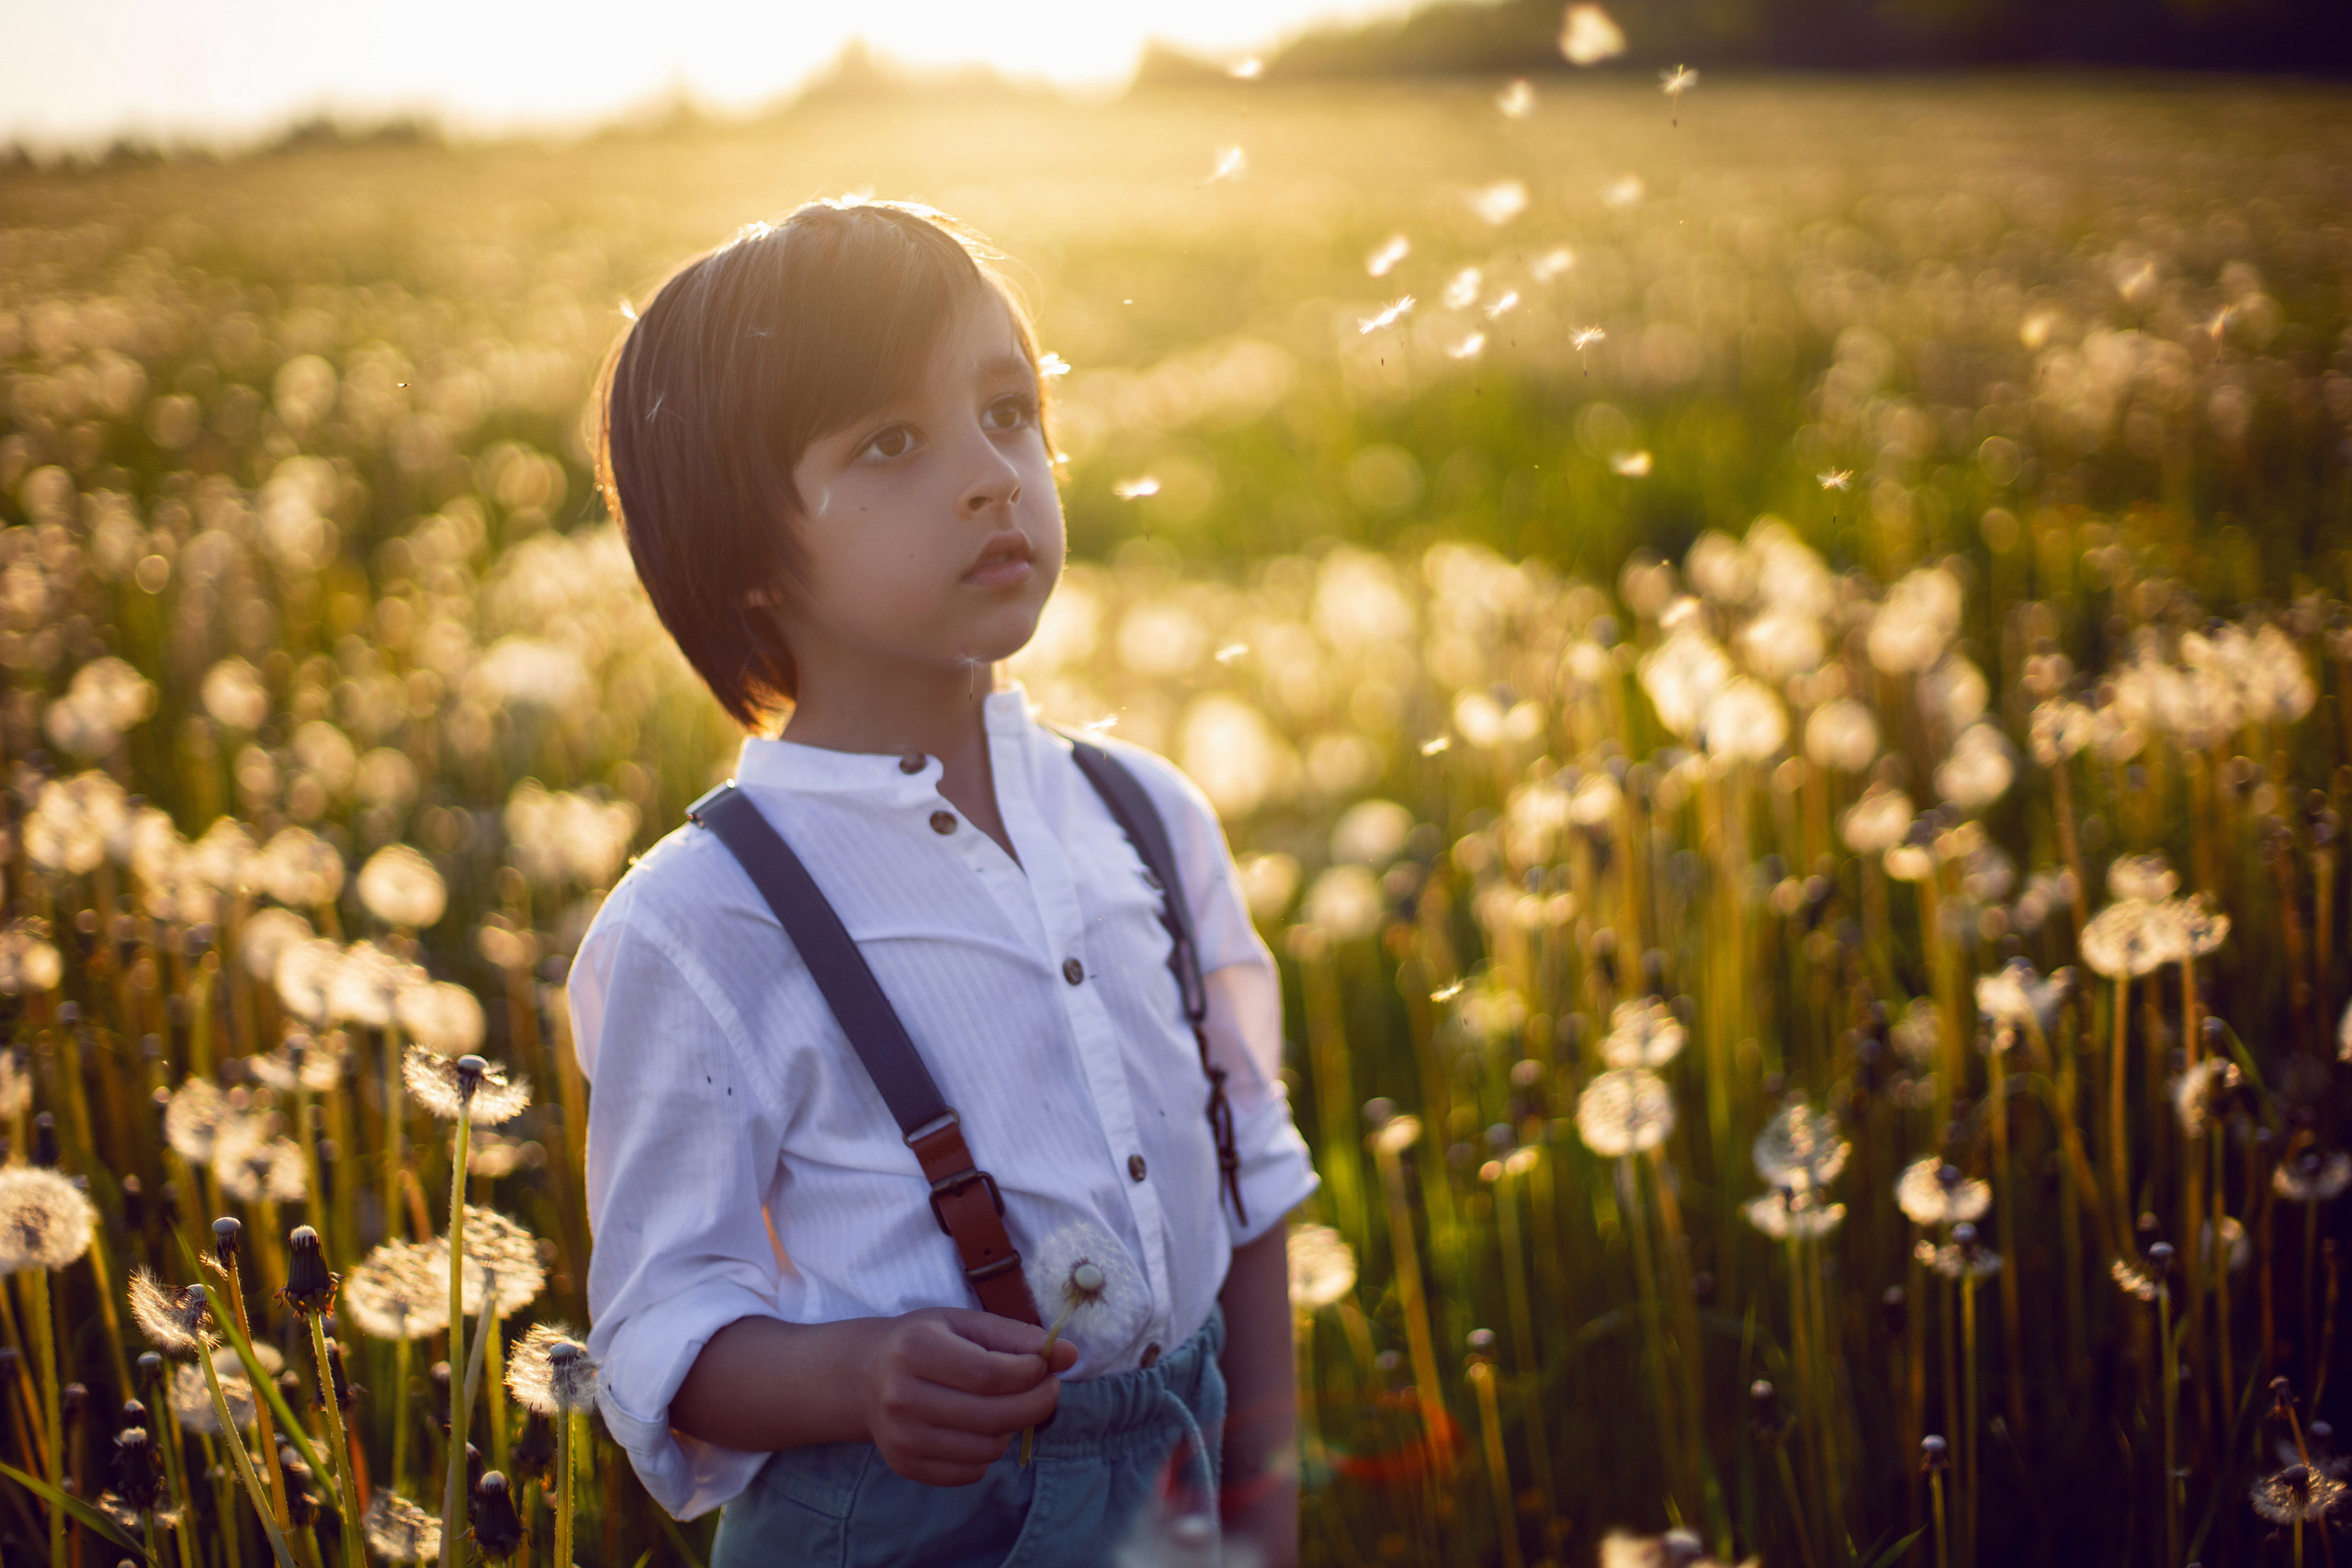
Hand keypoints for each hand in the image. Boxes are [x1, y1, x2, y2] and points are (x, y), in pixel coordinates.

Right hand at [859, 1307, 1077, 1485]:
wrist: (865, 1375)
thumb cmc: (925, 1341)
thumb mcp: (966, 1323)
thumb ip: (1018, 1337)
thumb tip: (1069, 1354)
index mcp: (915, 1350)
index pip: (989, 1375)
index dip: (1030, 1375)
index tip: (1046, 1367)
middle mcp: (900, 1397)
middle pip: (991, 1416)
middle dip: (1036, 1404)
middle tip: (1047, 1389)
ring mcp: (900, 1437)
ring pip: (986, 1449)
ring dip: (1011, 1428)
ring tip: (1006, 1406)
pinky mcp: (904, 1465)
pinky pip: (970, 1471)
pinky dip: (988, 1453)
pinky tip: (980, 1427)